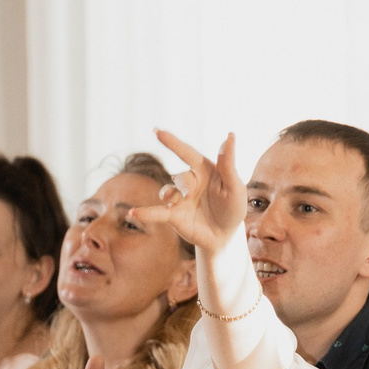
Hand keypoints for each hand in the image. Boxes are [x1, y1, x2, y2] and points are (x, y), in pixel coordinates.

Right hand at [133, 128, 247, 252]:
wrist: (225, 236)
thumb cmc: (233, 208)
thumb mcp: (235, 187)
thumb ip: (228, 164)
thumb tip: (230, 136)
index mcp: (204, 170)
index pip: (186, 153)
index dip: (172, 142)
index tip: (157, 131)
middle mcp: (189, 182)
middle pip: (180, 177)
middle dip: (184, 185)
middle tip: (189, 195)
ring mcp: (179, 199)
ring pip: (167, 192)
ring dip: (170, 195)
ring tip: (175, 202)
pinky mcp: (173, 216)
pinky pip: (157, 212)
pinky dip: (145, 212)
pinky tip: (133, 213)